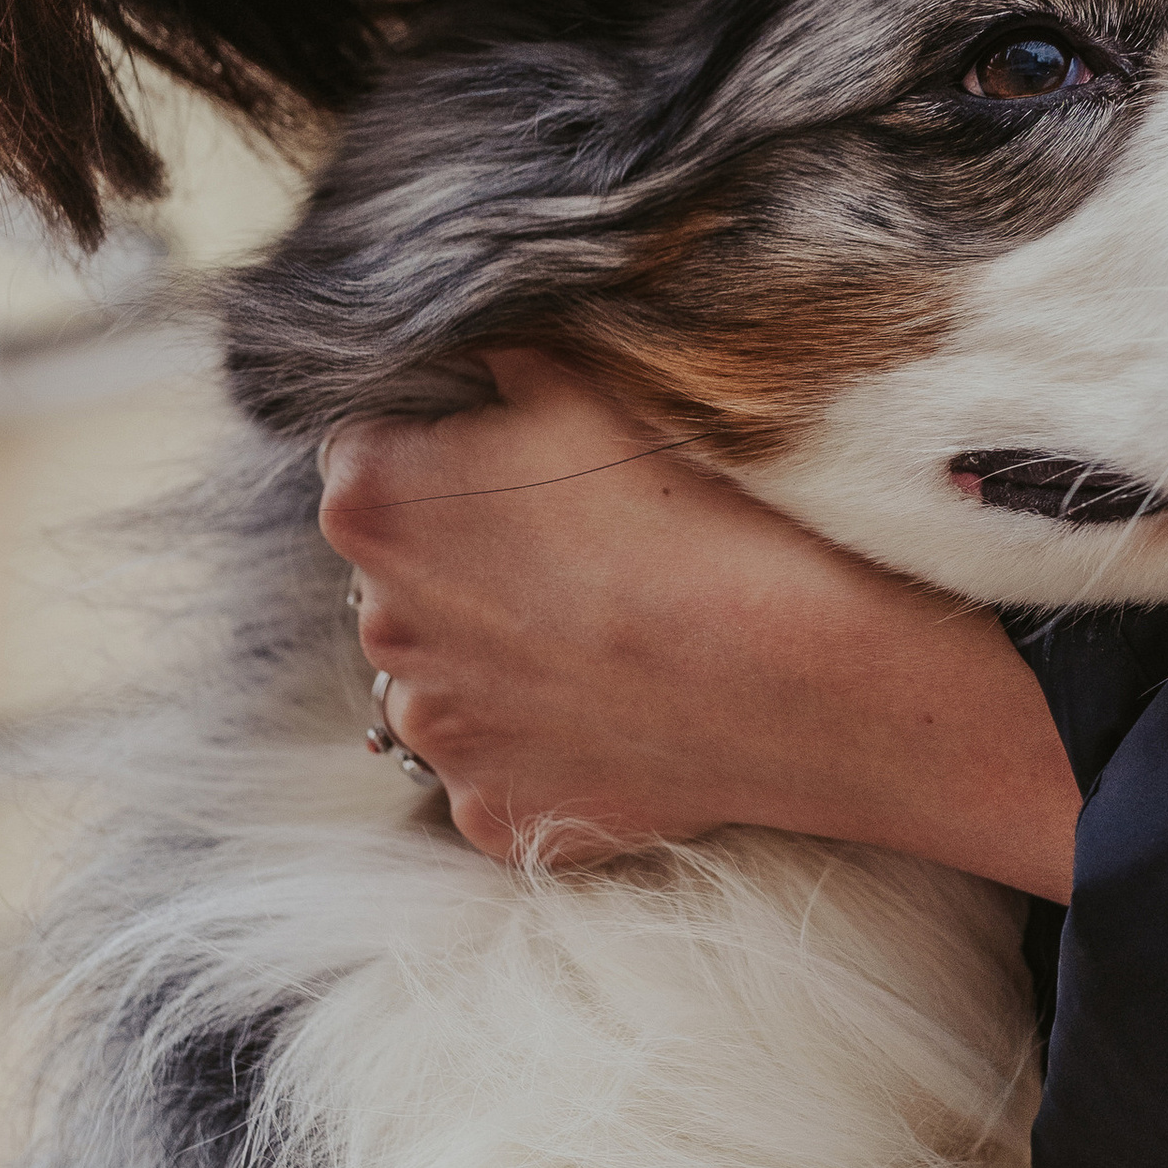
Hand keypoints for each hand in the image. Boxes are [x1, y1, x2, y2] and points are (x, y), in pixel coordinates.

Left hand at [318, 351, 1080, 893]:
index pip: (368, 451)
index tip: (526, 455)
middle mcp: (378, 624)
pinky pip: (502, 768)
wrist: (798, 670)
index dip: (446, 445)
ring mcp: (437, 733)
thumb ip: (500, 359)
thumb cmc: (697, 509)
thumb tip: (476, 355)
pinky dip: (547, 744)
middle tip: (588, 544)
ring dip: (504, 654)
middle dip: (471, 555)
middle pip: (408, 570)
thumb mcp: (589, 383)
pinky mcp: (495, 812)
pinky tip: (625, 709)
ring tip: (614, 629)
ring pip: (450, 674)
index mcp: (373, 502)